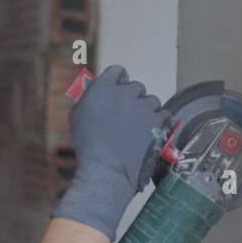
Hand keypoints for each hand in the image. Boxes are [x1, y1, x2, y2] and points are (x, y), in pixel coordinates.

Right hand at [51, 65, 170, 240]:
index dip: (118, 82)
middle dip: (133, 99)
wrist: (107, 171)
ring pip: (152, 101)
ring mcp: (143, 107)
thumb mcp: (76, 118)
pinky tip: (149, 133)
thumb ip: (87, 99)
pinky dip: (159, 123)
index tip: (118, 93)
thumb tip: (94, 91)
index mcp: (103, 88)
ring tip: (137, 129)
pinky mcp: (158, 122)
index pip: (117, 71)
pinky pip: (164, 115)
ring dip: (147, 111)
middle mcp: (125, 93)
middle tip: (127, 116)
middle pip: (136, 87)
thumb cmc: (88, 147)